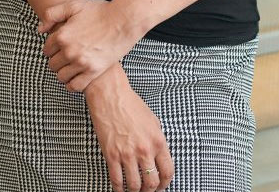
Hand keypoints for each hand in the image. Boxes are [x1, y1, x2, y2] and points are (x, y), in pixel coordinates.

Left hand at [37, 0, 138, 92]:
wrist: (123, 20)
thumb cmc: (100, 11)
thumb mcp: (74, 6)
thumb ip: (52, 14)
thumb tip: (40, 29)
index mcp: (62, 35)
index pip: (46, 50)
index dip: (51, 48)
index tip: (58, 47)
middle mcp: (69, 50)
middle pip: (52, 64)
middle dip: (57, 61)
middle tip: (65, 57)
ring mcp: (81, 62)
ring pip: (61, 76)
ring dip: (63, 73)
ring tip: (70, 67)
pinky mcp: (93, 71)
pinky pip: (75, 86)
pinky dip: (72, 84)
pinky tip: (76, 77)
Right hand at [84, 64, 174, 191]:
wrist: (111, 96)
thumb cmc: (130, 104)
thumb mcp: (153, 120)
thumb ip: (157, 139)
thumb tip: (158, 156)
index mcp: (158, 141)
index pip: (167, 171)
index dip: (165, 183)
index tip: (161, 186)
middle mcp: (145, 150)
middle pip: (152, 183)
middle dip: (150, 190)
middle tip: (147, 190)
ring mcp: (128, 154)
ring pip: (134, 186)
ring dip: (135, 191)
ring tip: (133, 189)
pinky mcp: (112, 155)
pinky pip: (117, 180)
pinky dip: (119, 189)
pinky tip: (119, 188)